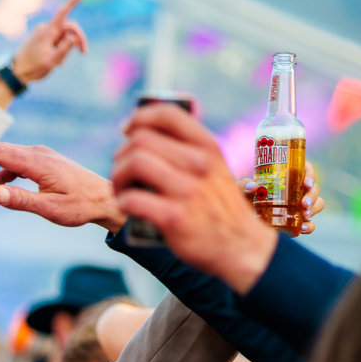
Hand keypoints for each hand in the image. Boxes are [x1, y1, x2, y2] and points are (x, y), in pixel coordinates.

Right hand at [0, 142, 121, 231]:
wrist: (107, 198)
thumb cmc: (81, 206)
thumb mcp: (50, 209)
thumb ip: (21, 200)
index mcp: (38, 163)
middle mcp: (38, 154)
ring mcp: (42, 156)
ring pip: (6, 155)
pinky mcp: (45, 163)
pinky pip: (16, 163)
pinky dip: (0, 171)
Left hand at [11, 0, 87, 82]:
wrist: (16, 72)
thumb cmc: (33, 68)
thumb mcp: (51, 61)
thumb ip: (64, 49)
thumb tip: (74, 37)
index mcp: (47, 32)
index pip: (62, 13)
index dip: (71, 3)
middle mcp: (46, 29)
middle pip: (69, 28)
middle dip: (77, 39)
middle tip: (84, 53)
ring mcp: (43, 32)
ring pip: (63, 36)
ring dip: (66, 49)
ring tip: (59, 64)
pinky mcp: (42, 37)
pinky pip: (57, 40)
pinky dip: (59, 49)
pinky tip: (56, 61)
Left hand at [111, 104, 275, 294]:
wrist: (242, 247)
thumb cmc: (219, 207)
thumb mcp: (215, 168)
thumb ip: (189, 149)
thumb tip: (146, 129)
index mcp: (208, 147)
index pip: (167, 114)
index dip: (139, 118)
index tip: (127, 132)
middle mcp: (199, 164)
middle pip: (140, 139)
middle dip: (121, 155)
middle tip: (122, 171)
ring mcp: (187, 191)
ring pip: (133, 163)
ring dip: (118, 176)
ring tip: (122, 189)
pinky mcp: (174, 218)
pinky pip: (132, 199)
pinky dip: (122, 202)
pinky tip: (127, 207)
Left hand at [236, 161, 324, 233]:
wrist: (242, 218)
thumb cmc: (243, 198)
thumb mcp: (241, 190)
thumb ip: (243, 185)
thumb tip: (254, 186)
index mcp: (288, 176)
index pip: (306, 170)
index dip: (310, 174)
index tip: (305, 183)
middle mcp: (297, 190)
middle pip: (314, 188)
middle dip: (312, 195)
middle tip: (303, 204)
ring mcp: (299, 206)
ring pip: (317, 203)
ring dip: (314, 208)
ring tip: (304, 214)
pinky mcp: (298, 221)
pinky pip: (311, 224)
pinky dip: (310, 226)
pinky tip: (302, 228)